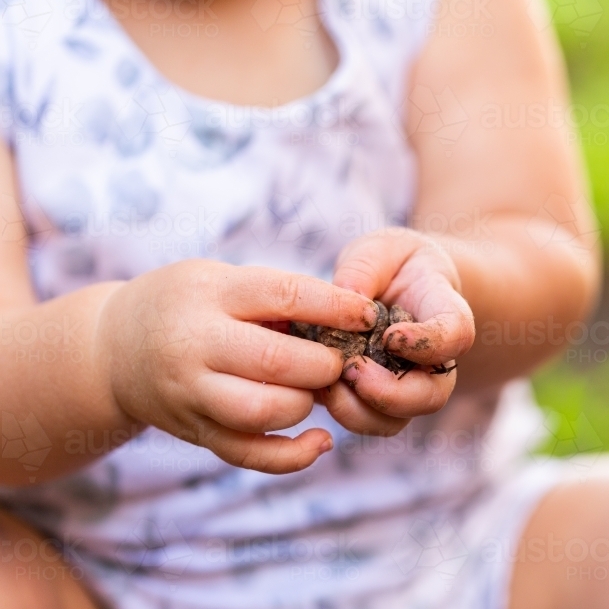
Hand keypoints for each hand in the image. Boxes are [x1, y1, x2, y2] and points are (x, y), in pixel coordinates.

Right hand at [95, 259, 377, 473]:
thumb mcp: (222, 280)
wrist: (112, 347)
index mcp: (212, 295)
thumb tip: (348, 318)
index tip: (368, 314)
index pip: (285, 296)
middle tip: (340, 361)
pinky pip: (248, 454)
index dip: (336, 307)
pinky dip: (292, 456)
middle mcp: (195, 345)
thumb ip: (276, 297)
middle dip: (323, 365)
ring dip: (304, 404)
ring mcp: (190, 394)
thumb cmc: (188, 304)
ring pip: (262, 412)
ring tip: (313, 391)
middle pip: (276, 361)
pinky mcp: (194, 432)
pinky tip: (320, 441)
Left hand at [322, 229, 475, 435]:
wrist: (398, 287)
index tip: (392, 336)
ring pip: (398, 420)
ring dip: (360, 410)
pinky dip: (343, 411)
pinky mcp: (380, 402)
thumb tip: (345, 296)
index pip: (456, 335)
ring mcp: (411, 386)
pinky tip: (320, 385)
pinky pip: (369, 422)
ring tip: (330, 382)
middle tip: (352, 369)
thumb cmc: (392, 264)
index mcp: (445, 312)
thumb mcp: (381, 248)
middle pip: (432, 395)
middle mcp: (436, 360)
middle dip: (390, 394)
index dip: (429, 344)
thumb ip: (366, 267)